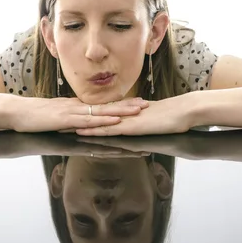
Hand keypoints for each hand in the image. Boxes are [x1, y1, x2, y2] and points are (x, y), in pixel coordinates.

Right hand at [9, 96, 149, 132]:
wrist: (17, 112)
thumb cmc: (33, 117)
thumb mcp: (54, 118)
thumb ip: (67, 119)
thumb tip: (78, 124)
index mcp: (75, 107)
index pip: (101, 104)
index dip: (119, 104)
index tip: (135, 103)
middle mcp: (77, 107)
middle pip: (107, 105)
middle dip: (127, 105)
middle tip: (146, 104)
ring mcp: (73, 112)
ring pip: (102, 111)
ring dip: (121, 111)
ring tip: (139, 110)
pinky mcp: (67, 119)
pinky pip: (89, 120)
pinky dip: (104, 120)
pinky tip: (116, 120)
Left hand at [71, 96, 192, 135]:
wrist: (184, 111)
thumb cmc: (173, 116)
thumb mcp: (153, 119)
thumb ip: (142, 120)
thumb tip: (137, 122)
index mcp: (126, 113)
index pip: (101, 113)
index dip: (85, 114)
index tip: (70, 116)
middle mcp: (122, 114)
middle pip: (94, 116)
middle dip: (76, 118)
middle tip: (57, 120)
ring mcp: (125, 120)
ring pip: (96, 122)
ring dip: (79, 124)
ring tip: (61, 126)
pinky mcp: (130, 126)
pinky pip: (108, 128)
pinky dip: (93, 129)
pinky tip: (80, 131)